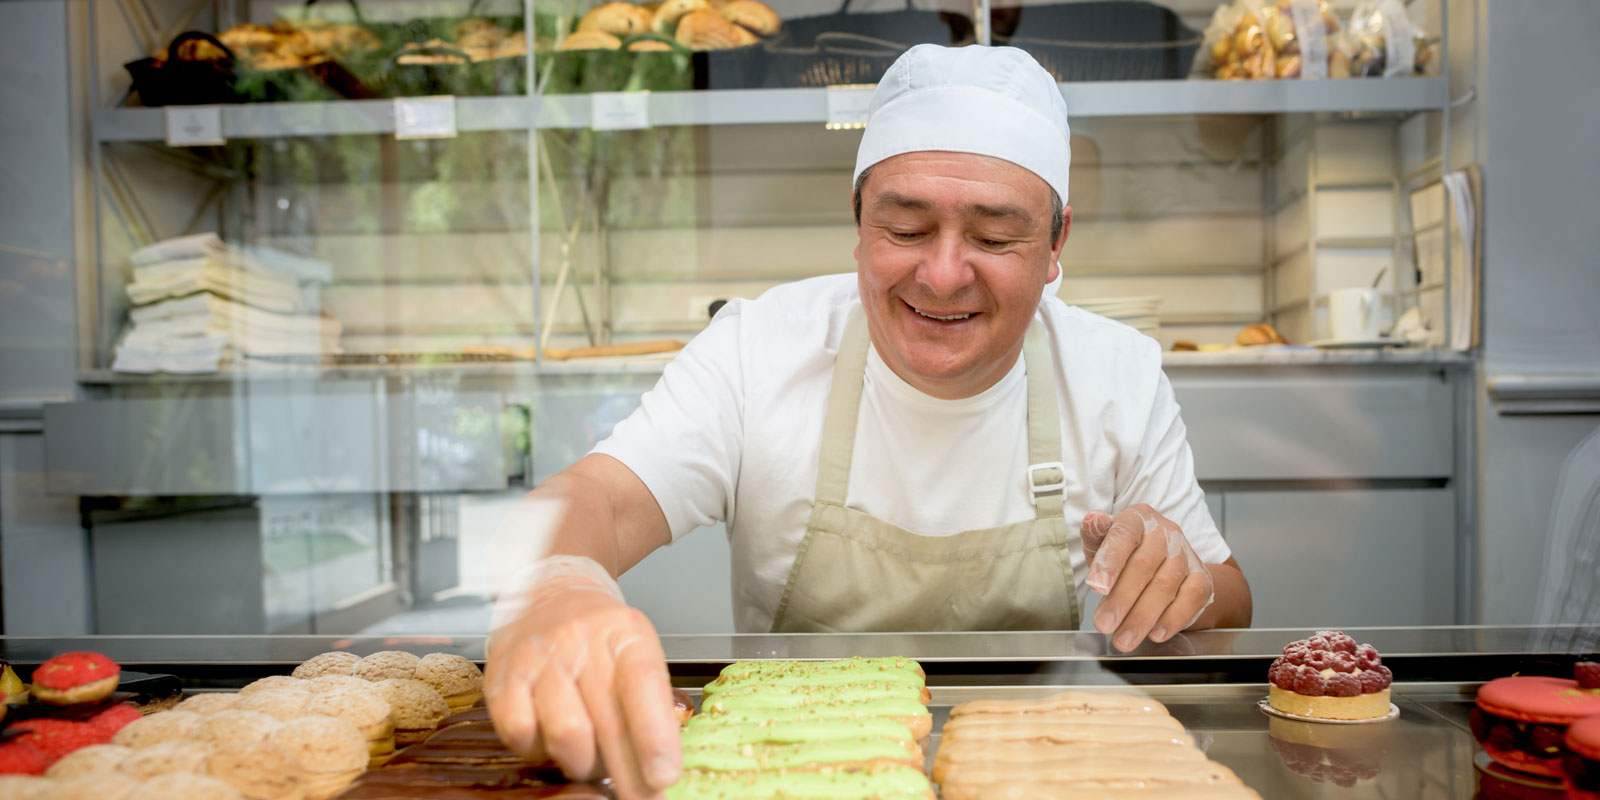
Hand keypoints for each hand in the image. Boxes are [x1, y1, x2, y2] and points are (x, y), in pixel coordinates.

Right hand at [485, 559, 680, 799]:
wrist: (549, 592)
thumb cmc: (599, 634)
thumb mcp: (635, 651)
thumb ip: (648, 701)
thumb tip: (660, 768)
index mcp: (625, 632)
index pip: (642, 684)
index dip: (654, 736)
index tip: (664, 777)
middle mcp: (581, 639)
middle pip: (607, 718)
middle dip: (627, 772)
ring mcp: (539, 656)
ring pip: (565, 732)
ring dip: (583, 764)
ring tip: (591, 765)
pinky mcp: (503, 675)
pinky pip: (520, 731)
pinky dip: (539, 751)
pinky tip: (551, 744)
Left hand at [1081, 505, 1214, 652]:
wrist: (1162, 563)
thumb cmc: (1124, 553)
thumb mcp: (1101, 542)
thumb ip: (1093, 535)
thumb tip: (1093, 520)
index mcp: (1137, 518)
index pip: (1123, 535)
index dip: (1109, 561)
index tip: (1096, 587)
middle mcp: (1165, 532)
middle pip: (1143, 566)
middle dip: (1121, 599)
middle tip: (1104, 624)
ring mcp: (1186, 554)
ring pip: (1165, 586)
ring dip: (1142, 617)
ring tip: (1123, 638)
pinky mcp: (1201, 577)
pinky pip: (1191, 598)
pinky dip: (1173, 618)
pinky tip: (1155, 633)